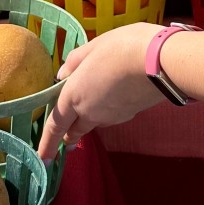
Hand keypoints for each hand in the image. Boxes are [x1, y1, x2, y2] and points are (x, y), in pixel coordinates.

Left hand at [38, 23, 166, 162]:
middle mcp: (90, 112)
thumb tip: (62, 74)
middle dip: (68, 136)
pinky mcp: (130, 115)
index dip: (47, 142)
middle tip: (64, 141)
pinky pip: (111, 116)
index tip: (43, 157)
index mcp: (74, 96)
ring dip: (88, 121)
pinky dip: (107, 111)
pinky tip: (113, 97)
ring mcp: (112, 117)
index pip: (55, 126)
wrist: (160, 62)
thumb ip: (75, 62)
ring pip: (94, 123)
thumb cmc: (122, 48)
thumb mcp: (93, 47)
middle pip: (74, 130)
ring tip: (91, 108)